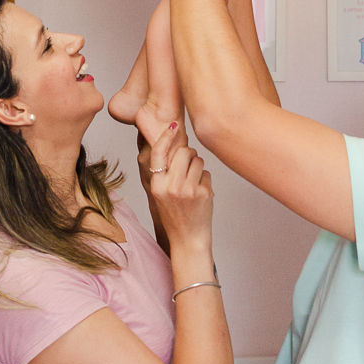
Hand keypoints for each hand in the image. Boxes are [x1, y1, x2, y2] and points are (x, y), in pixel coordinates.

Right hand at [146, 123, 213, 250]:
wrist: (187, 239)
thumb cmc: (175, 214)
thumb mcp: (161, 194)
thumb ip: (165, 172)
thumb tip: (176, 145)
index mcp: (156, 184)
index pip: (159, 152)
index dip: (166, 136)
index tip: (174, 124)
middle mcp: (170, 186)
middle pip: (184, 151)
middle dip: (189, 154)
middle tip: (188, 168)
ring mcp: (187, 190)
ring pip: (198, 160)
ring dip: (199, 168)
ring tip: (194, 184)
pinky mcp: (203, 194)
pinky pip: (207, 173)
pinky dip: (206, 180)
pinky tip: (201, 195)